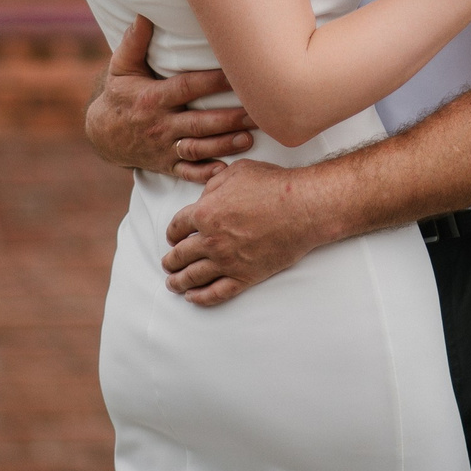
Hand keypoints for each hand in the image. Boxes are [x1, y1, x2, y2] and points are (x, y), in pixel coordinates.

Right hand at [84, 15, 255, 181]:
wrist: (102, 135)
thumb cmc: (120, 94)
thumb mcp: (122, 67)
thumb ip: (135, 41)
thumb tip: (144, 13)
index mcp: (153, 98)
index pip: (187, 88)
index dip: (212, 82)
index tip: (237, 74)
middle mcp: (161, 124)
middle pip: (199, 122)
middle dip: (229, 119)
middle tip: (258, 113)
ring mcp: (164, 147)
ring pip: (197, 148)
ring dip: (223, 145)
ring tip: (249, 138)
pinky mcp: (166, 164)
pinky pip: (187, 172)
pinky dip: (204, 174)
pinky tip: (226, 171)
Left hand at [161, 159, 331, 305]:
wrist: (302, 208)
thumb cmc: (273, 185)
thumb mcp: (237, 172)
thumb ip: (215, 184)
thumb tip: (206, 196)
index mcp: (205, 212)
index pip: (177, 226)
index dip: (172, 233)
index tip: (172, 238)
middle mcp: (211, 240)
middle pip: (180, 255)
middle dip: (170, 260)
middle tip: (167, 264)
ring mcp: (227, 261)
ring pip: (193, 277)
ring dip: (178, 282)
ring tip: (172, 284)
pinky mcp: (245, 276)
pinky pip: (216, 293)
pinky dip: (201, 298)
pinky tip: (193, 298)